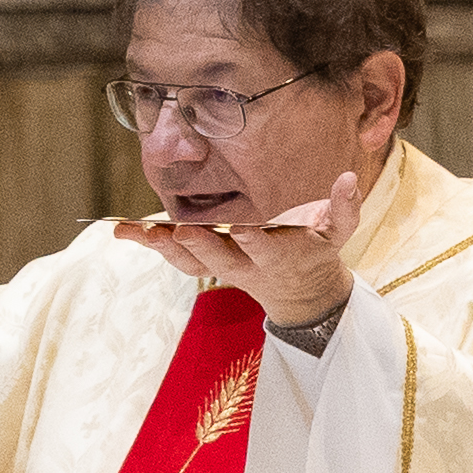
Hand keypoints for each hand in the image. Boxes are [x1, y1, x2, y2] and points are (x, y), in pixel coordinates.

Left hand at [132, 187, 359, 336]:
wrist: (300, 293)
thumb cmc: (315, 249)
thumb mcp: (337, 232)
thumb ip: (345, 208)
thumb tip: (350, 178)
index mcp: (279, 256)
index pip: (265, 249)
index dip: (253, 241)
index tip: (241, 230)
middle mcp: (247, 265)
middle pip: (220, 259)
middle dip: (201, 246)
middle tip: (180, 232)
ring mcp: (224, 268)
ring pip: (190, 263)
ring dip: (162, 248)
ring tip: (131, 232)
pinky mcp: (206, 266)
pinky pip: (175, 260)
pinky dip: (151, 246)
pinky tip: (123, 231)